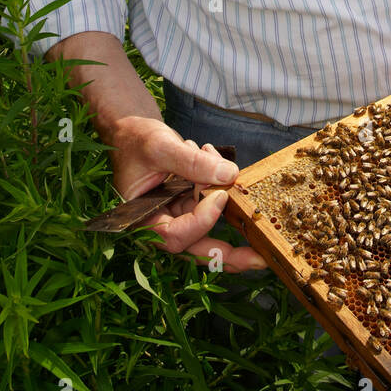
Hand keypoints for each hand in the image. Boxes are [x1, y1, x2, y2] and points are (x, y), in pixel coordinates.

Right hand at [110, 117, 267, 271]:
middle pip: (194, 248)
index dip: (202, 221)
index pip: (175, 236)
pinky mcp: (186, 203)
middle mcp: (158, 224)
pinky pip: (208, 203)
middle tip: (259, 258)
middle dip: (228, 254)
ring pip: (206, 226)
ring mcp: (174, 214)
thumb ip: (192, 162)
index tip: (221, 195)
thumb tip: (228, 175)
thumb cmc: (135, 140)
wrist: (131, 131)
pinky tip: (212, 156)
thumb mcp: (161, 147)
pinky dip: (218, 184)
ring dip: (222, 200)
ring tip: (214, 157)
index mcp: (141, 220)